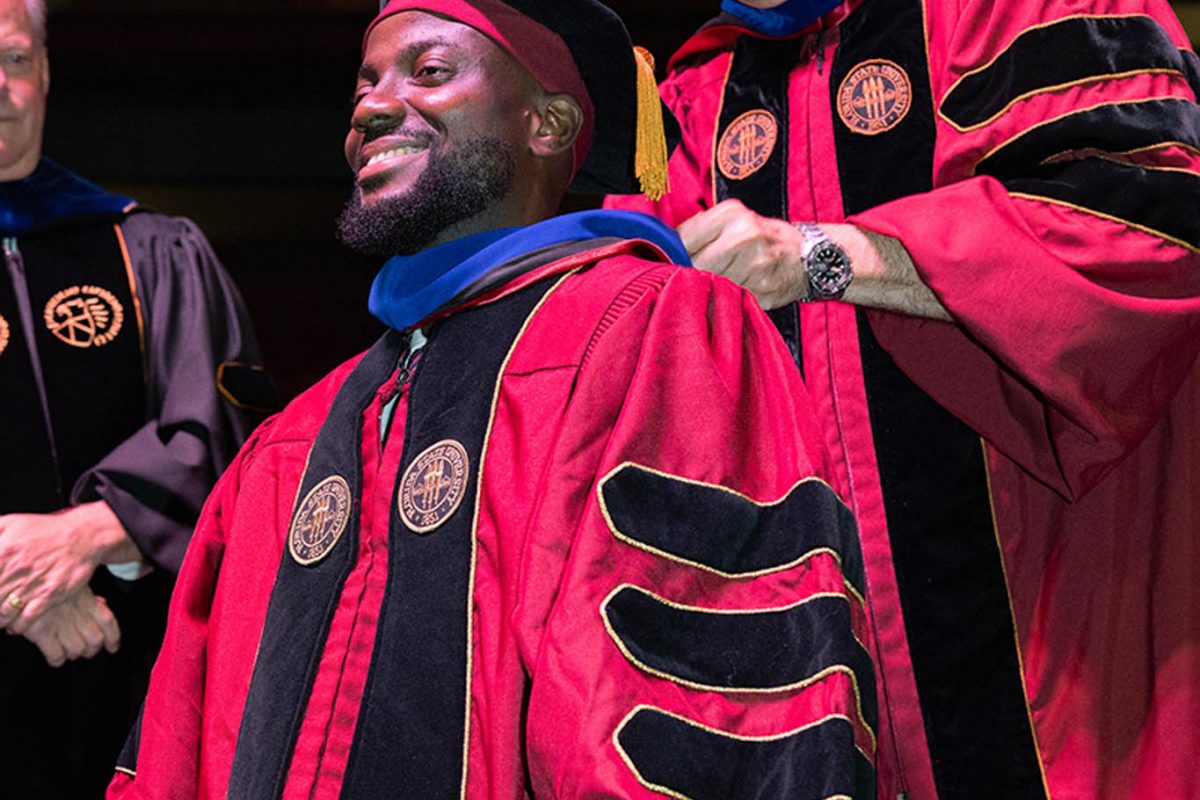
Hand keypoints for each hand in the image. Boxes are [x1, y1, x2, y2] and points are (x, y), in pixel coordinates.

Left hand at [0, 501, 139, 634]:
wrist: (82, 536)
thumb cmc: (46, 530)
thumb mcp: (12, 522)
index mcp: (3, 551)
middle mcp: (16, 569)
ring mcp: (33, 584)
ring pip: (5, 612)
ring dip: (0, 619)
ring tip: (0, 619)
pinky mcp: (51, 594)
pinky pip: (27, 618)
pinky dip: (18, 626)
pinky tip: (14, 625)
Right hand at [19, 588, 120, 667]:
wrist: (20, 586)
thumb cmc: (48, 585)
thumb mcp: (72, 584)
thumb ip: (88, 595)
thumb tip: (103, 603)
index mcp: (85, 599)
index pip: (108, 621)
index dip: (114, 637)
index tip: (113, 647)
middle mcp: (76, 612)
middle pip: (95, 639)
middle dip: (92, 649)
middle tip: (86, 650)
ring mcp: (59, 623)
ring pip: (78, 649)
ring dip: (75, 654)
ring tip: (68, 651)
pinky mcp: (42, 632)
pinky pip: (57, 655)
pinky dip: (58, 660)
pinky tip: (55, 656)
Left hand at [677, 199, 809, 308]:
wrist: (809, 256)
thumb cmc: (763, 238)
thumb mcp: (734, 220)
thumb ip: (700, 230)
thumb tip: (664, 248)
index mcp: (732, 214)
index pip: (684, 240)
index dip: (674, 256)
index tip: (672, 263)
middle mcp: (745, 236)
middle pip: (695, 266)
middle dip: (689, 275)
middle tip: (692, 279)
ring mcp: (756, 265)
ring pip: (711, 286)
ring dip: (707, 290)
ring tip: (716, 284)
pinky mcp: (763, 290)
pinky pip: (730, 300)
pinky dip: (725, 300)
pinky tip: (731, 294)